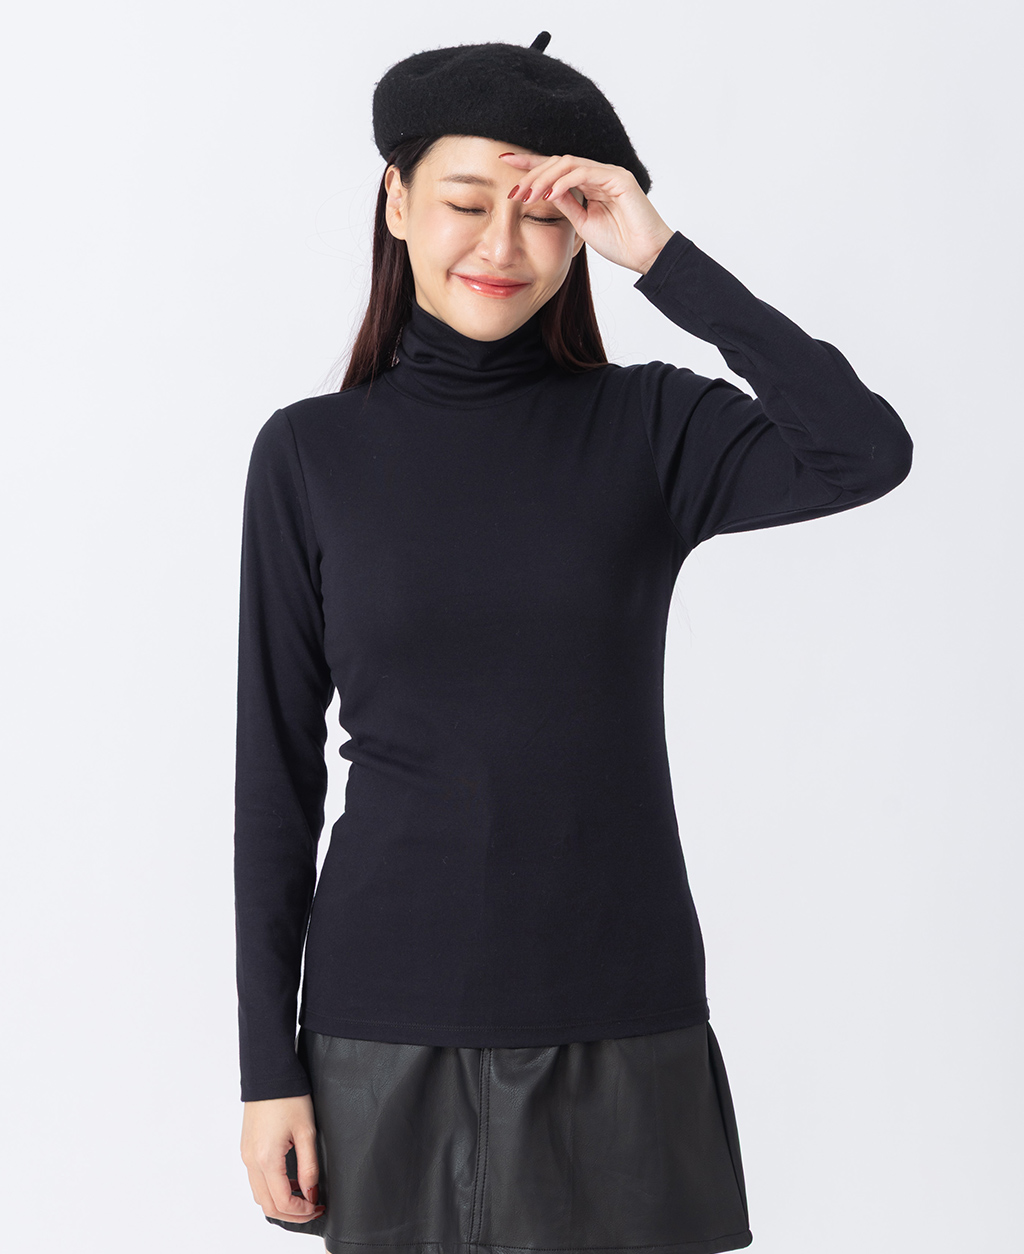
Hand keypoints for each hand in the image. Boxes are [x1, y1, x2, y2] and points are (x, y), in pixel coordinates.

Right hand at [240, 1094, 325, 1223]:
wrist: (269, 1073)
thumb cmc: (289, 1096)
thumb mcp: (307, 1132)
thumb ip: (309, 1167)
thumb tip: (311, 1193)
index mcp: (266, 1159)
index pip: (282, 1202)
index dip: (302, 1211)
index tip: (318, 1206)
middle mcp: (252, 1161)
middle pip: (267, 1206)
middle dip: (291, 1214)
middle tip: (312, 1208)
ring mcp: (246, 1155)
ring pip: (260, 1194)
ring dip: (280, 1202)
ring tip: (304, 1196)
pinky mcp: (247, 1148)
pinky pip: (256, 1179)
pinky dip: (272, 1188)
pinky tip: (289, 1180)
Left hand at [499, 152, 674, 274]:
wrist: (647, 256)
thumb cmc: (621, 244)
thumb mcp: (582, 224)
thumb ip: (566, 205)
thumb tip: (545, 192)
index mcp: (591, 183)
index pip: (557, 169)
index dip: (531, 167)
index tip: (506, 165)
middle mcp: (599, 173)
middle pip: (559, 161)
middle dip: (532, 172)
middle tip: (513, 189)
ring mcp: (610, 173)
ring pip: (568, 163)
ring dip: (544, 178)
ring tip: (526, 195)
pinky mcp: (619, 179)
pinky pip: (584, 173)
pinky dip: (563, 182)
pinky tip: (548, 194)